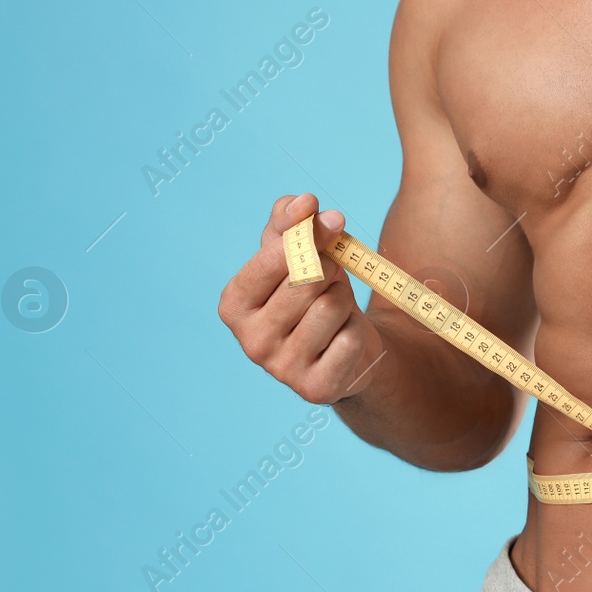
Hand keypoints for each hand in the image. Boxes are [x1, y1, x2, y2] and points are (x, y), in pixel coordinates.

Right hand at [217, 194, 382, 404]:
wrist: (347, 349)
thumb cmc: (316, 295)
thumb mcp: (297, 254)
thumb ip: (289, 223)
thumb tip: (301, 203)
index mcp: (234, 305)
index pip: (272, 259)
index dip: (308, 233)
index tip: (332, 218)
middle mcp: (250, 342)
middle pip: (306, 282)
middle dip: (330, 270)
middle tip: (332, 278)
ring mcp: (281, 370)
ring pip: (331, 307)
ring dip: (344, 299)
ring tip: (337, 309)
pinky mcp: (315, 389)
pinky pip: (350, 339)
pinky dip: (356, 331)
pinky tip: (344, 339)